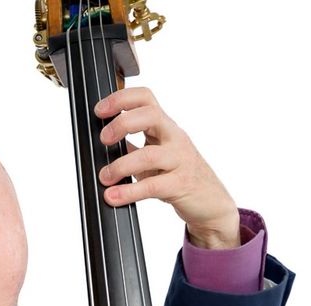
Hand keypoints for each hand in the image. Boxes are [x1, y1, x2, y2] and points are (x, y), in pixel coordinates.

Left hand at [94, 87, 239, 249]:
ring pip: (149, 155)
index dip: (121, 98)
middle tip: (103, 139)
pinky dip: (129, 192)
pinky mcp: (181, 185)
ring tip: (105, 177)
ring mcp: (180, 160)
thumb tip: (104, 144)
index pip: (146, 98)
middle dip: (122, 123)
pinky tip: (114, 196)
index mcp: (165, 128)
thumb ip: (134, 148)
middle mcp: (174, 138)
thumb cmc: (180, 177)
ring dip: (120, 166)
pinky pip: (152, 186)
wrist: (211, 202)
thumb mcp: (156, 157)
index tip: (100, 110)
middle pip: (150, 115)